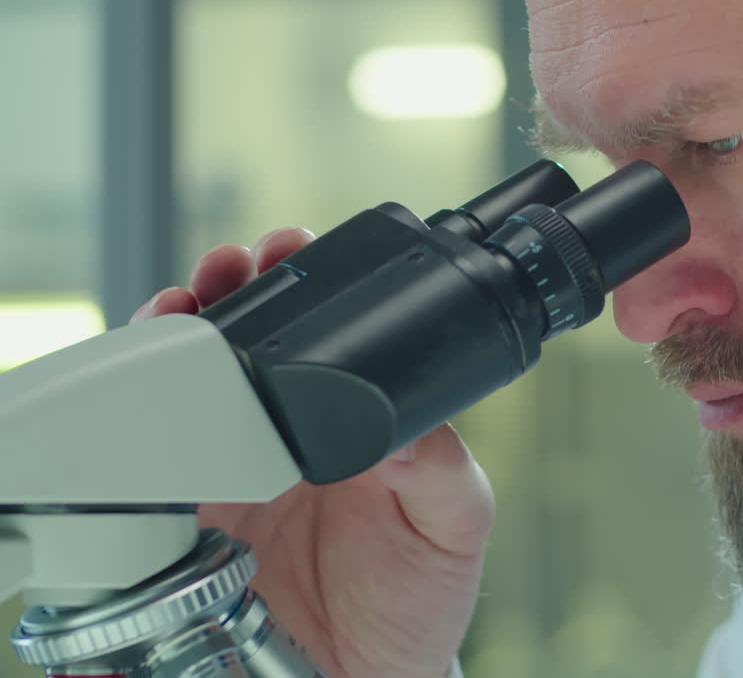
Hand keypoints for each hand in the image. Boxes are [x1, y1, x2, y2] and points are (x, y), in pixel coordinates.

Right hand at [132, 228, 493, 677]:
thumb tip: (406, 431)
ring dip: (185, 328)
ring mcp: (238, 463)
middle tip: (234, 266)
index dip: (310, 284)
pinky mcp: (191, 504)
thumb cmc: (416, 595)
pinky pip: (156, 444)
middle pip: (255, 334)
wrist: (356, 672)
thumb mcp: (453, 527)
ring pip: (198, 374)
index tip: (293, 253)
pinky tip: (147, 380)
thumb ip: (442, 475)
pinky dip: (142, 403)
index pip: (332, 330)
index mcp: (360, 420)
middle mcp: (295, 429)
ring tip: (184, 304)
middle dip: (237, 285)